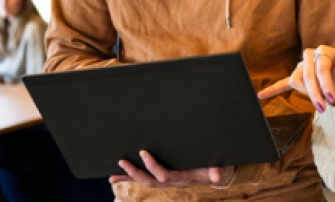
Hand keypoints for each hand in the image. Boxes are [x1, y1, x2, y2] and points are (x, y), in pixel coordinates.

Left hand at [109, 150, 234, 187]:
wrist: (218, 173)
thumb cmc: (219, 166)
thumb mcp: (221, 167)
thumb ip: (217, 170)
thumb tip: (215, 175)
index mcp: (185, 178)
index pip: (165, 175)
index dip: (153, 166)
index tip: (144, 153)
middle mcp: (174, 181)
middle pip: (151, 181)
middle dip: (135, 172)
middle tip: (123, 161)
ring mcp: (168, 180)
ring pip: (146, 181)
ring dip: (130, 177)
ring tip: (113, 175)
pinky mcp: (165, 177)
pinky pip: (146, 179)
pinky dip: (130, 178)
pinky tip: (116, 177)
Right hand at [257, 46, 334, 112]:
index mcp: (322, 51)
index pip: (321, 69)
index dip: (325, 84)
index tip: (332, 99)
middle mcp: (309, 56)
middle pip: (307, 77)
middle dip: (315, 94)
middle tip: (323, 109)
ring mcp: (301, 66)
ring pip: (296, 81)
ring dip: (308, 93)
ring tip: (321, 100)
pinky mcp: (296, 77)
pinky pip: (282, 84)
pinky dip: (272, 90)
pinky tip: (261, 95)